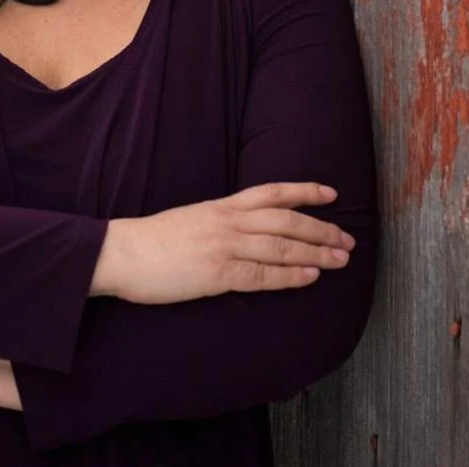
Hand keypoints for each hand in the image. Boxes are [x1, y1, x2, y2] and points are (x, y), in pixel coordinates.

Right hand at [92, 183, 354, 304]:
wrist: (121, 253)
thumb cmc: (152, 241)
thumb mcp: (191, 220)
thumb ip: (219, 222)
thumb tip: (243, 230)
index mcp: (221, 207)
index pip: (271, 192)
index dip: (304, 191)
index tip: (331, 193)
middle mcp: (227, 221)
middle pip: (285, 219)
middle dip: (321, 228)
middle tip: (347, 238)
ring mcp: (224, 246)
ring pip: (281, 245)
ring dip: (316, 252)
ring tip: (341, 258)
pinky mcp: (217, 273)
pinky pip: (262, 274)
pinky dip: (290, 275)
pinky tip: (311, 276)